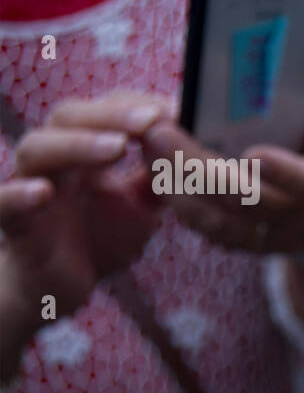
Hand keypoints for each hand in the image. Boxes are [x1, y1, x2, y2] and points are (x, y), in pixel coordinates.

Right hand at [0, 92, 162, 375]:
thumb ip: (162, 178)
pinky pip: (3, 203)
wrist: (58, 287)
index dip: (136, 106)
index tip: (175, 110)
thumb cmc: (97, 237)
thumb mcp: (141, 206)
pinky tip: (42, 192)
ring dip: (77, 145)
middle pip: (69, 117)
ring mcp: (28, 187)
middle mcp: (54, 160)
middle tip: (152, 120)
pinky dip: (19, 195)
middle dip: (112, 115)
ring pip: (37, 150)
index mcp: (84, 149)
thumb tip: (194, 150)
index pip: (103, 109)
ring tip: (117, 148)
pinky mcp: (13, 223)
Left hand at [139, 13, 303, 254]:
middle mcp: (299, 218)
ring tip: (146, 139)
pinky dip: (174, 195)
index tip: (255, 154)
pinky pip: (201, 225)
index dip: (287, 175)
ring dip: (177, 182)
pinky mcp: (238, 240)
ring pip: (217, 219)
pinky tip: (150, 161)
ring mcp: (267, 235)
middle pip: (249, 203)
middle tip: (159, 130)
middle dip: (202, 169)